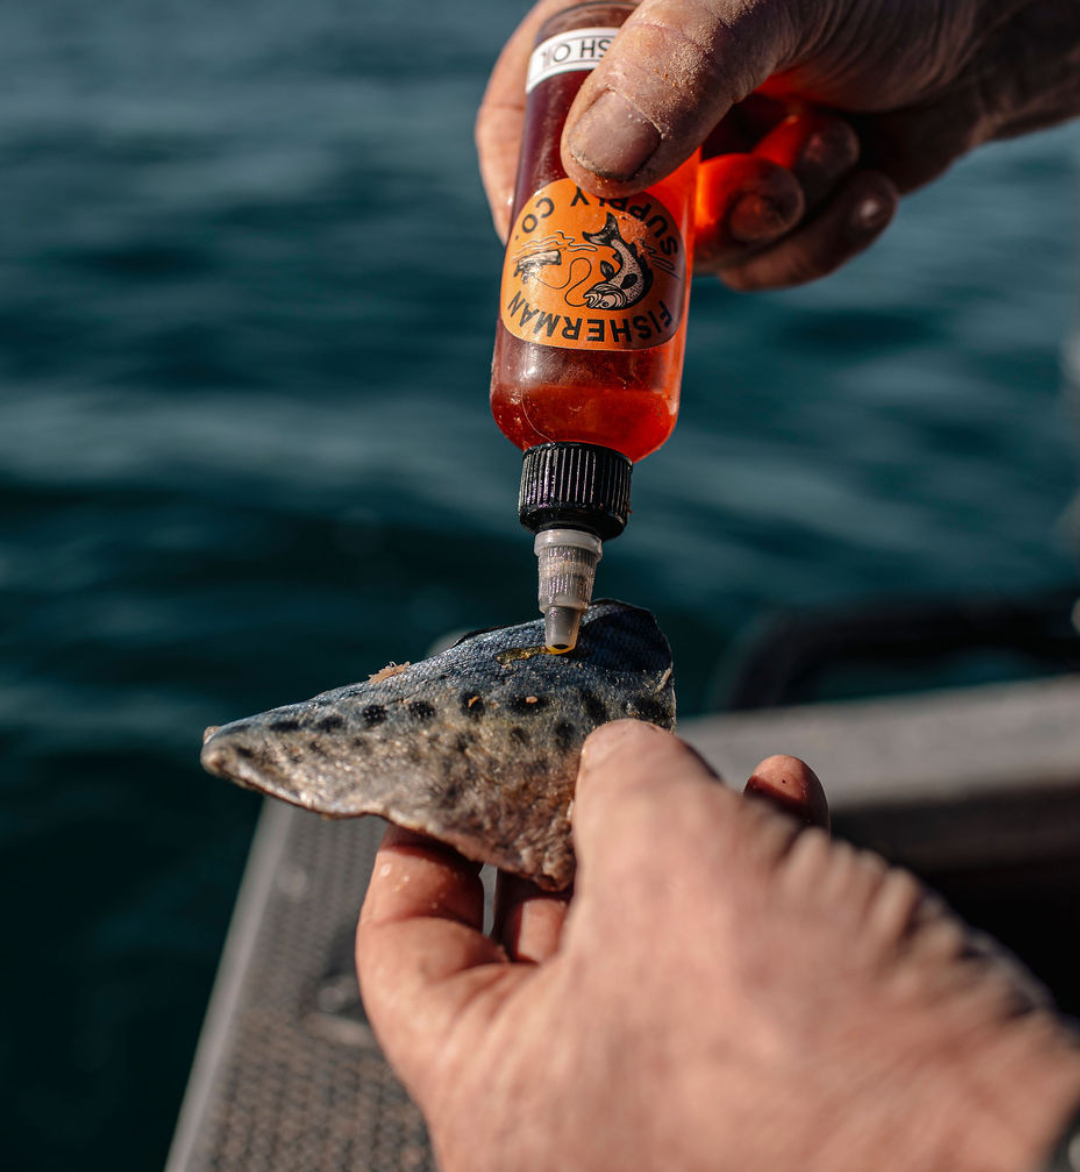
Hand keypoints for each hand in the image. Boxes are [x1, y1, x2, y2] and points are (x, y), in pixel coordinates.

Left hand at [357, 719, 1079, 1171]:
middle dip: (576, 813)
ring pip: (647, 932)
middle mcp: (573, 1122)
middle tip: (588, 738)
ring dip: (682, 827)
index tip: (448, 766)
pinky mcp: (768, 1084)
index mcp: (500, 1103)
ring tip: (712, 760)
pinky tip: (788, 799)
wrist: (1008, 1161)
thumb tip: (612, 753)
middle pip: (536, 930)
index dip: (422, 840)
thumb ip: (617, 778)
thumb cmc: (805, 1048)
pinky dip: (754, 869)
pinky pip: (730, 958)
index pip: (407, 954)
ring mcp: (674, 1106)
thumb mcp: (678, 856)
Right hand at [477, 0, 1079, 288]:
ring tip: (835, 146)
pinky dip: (819, 240)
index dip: (529, 190)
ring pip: (692, 250)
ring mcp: (708, 156)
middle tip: (757, 201)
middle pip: (605, 207)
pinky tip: (870, 184)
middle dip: (688, 222)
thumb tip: (594, 175)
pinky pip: (762, 268)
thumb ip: (681, 63)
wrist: (1006, 16)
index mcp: (613, 15)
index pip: (525, 112)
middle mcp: (649, 92)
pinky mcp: (768, 205)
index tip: (559, 250)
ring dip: (775, 216)